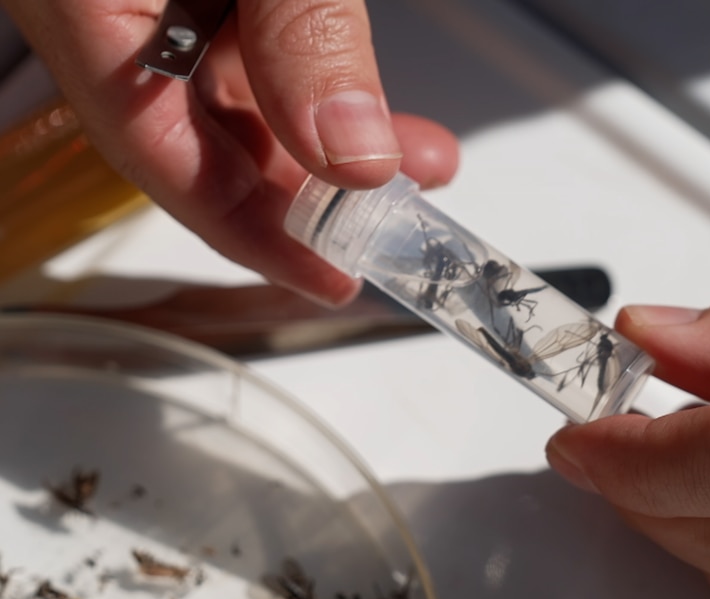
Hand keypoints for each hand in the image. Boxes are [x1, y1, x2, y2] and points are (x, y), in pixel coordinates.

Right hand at [1, 0, 458, 303]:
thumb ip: (302, 33)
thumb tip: (355, 151)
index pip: (163, 160)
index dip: (253, 234)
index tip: (330, 276)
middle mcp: (107, 7)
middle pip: (208, 145)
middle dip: (314, 192)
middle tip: (397, 220)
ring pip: (238, 104)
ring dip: (331, 139)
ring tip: (418, 161)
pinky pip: (249, 52)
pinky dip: (314, 81)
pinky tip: (371, 98)